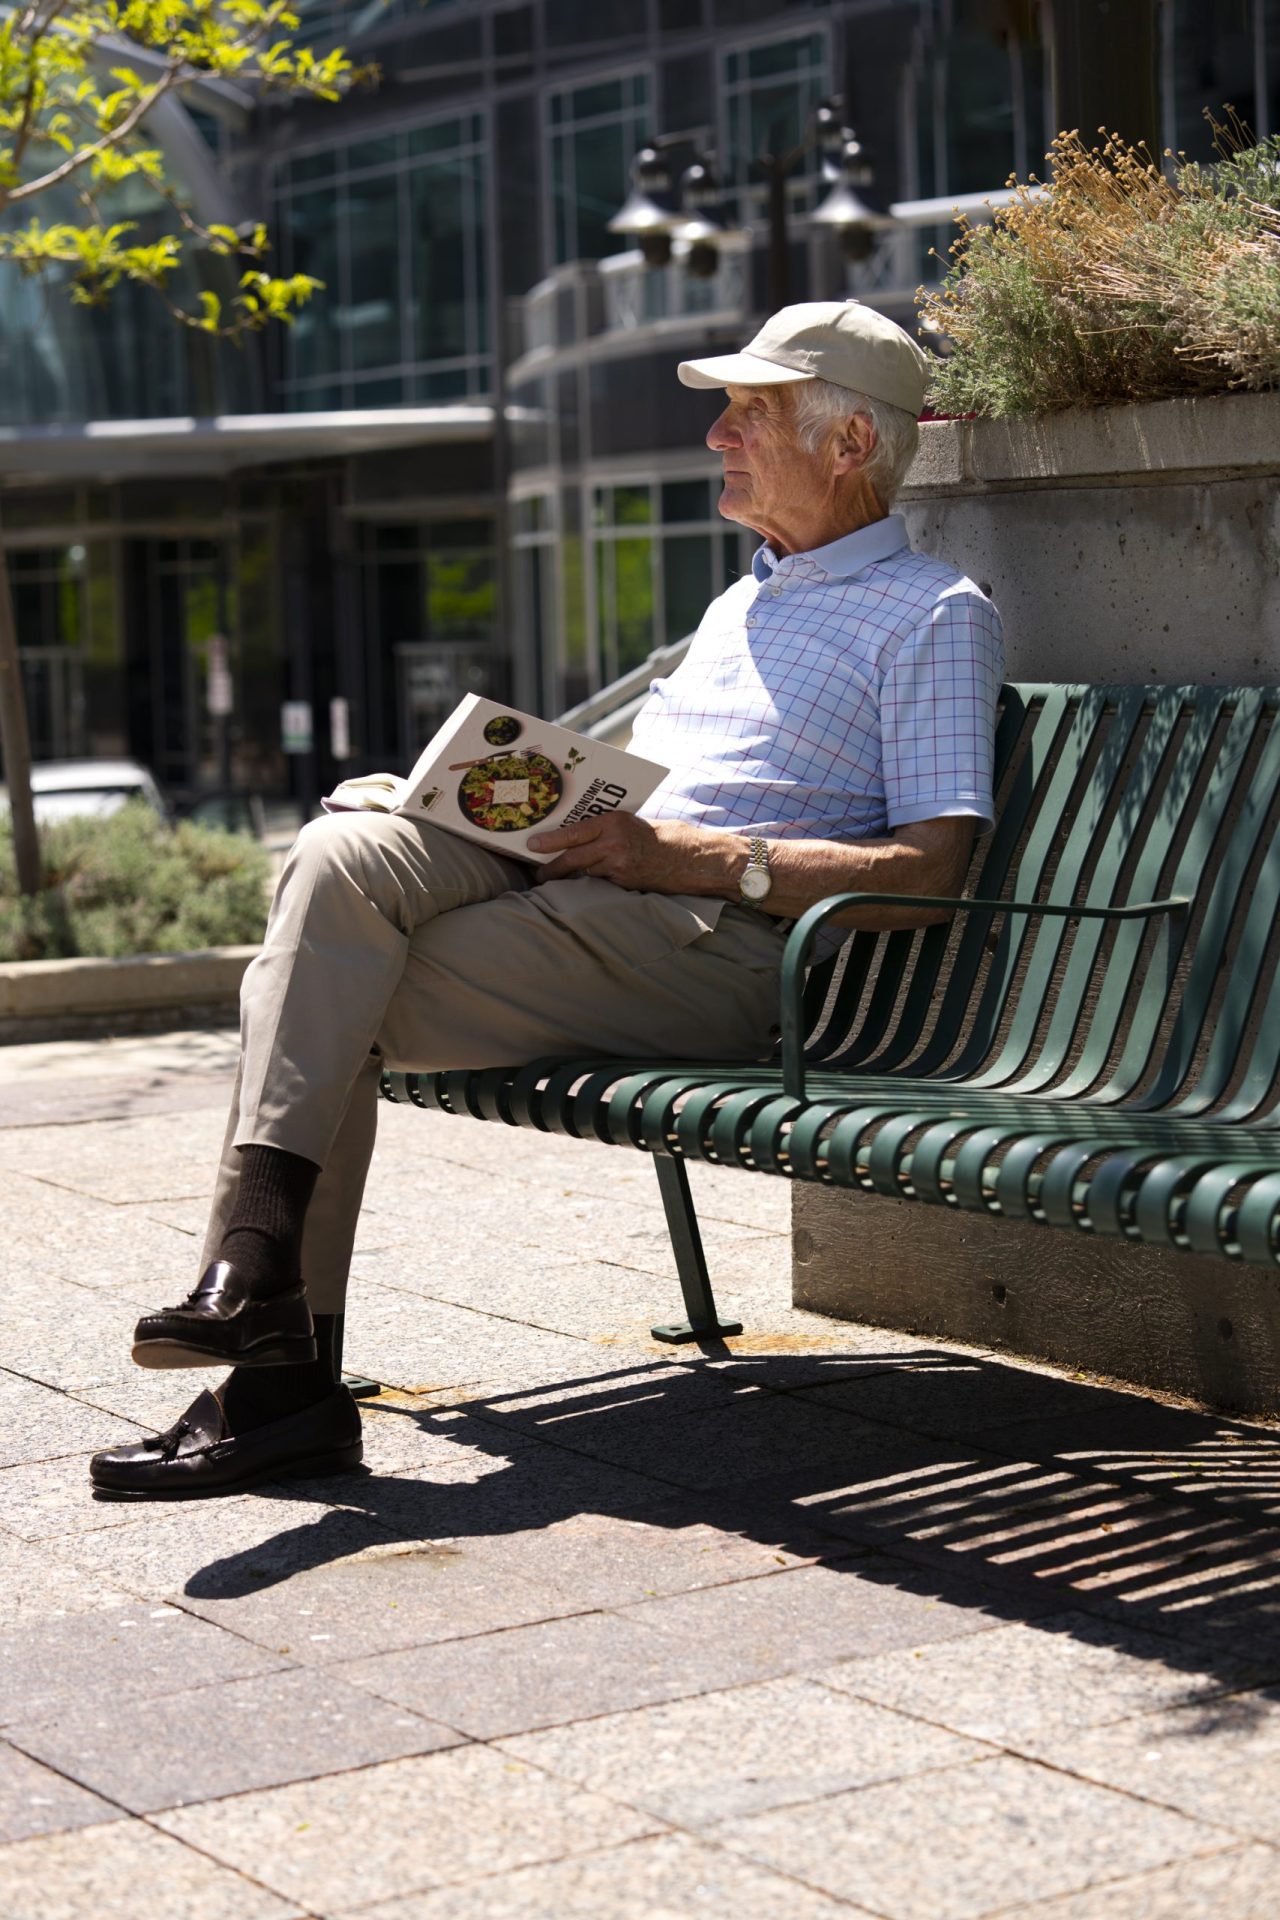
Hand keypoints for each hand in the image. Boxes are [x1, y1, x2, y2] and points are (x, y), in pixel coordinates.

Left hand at [528, 813, 731, 893]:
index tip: (532, 845)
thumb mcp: (630, 823)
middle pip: (572, 858)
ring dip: (570, 876)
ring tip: (555, 879)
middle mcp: (614, 842)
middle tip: (537, 872)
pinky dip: (593, 881)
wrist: (690, 856)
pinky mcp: (626, 882)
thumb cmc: (659, 835)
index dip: (550, 841)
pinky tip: (588, 883)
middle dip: (551, 867)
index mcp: (614, 821)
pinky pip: (601, 881)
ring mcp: (619, 864)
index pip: (574, 832)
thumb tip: (576, 835)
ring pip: (584, 872)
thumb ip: (605, 828)